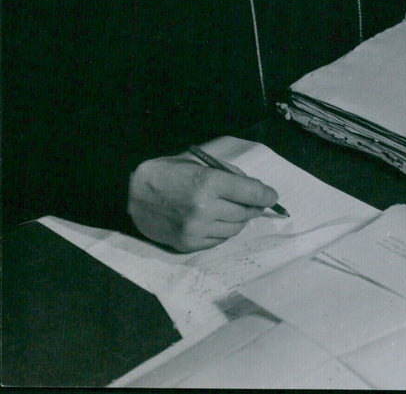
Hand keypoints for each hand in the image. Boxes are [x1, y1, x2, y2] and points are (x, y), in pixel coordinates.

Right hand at [127, 154, 279, 251]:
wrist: (130, 193)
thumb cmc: (168, 171)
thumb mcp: (200, 162)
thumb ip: (229, 174)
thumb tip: (255, 189)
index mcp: (208, 183)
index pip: (251, 193)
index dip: (266, 195)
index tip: (272, 197)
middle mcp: (204, 209)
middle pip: (245, 213)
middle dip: (254, 207)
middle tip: (255, 203)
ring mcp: (195, 230)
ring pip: (234, 229)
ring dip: (239, 220)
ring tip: (234, 210)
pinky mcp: (187, 244)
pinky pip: (218, 241)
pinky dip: (223, 231)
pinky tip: (217, 221)